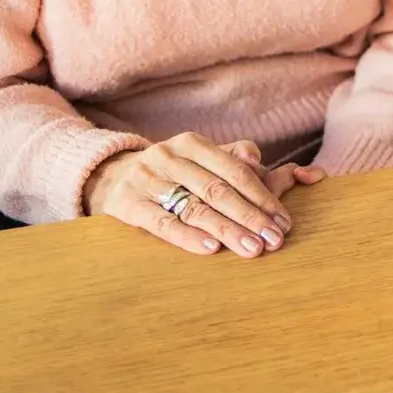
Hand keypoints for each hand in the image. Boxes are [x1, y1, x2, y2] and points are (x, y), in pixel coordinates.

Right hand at [82, 133, 323, 257]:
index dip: (262, 195)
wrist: (109, 177)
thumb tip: (265, 160)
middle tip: (275, 239)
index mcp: (192, 143)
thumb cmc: (170, 173)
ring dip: (227, 230)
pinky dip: (187, 236)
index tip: (283, 220)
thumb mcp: (199, 159)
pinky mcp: (126, 204)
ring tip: (252, 249)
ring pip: (194, 207)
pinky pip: (161, 223)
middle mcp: (169, 157)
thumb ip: (235, 159)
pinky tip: (211, 248)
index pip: (234, 170)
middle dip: (250, 216)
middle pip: (217, 189)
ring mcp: (146, 179)